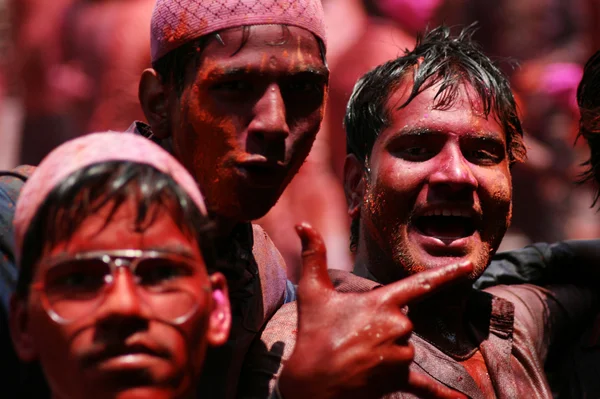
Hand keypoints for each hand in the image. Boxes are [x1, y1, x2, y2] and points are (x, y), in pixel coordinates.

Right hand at [278, 223, 470, 398]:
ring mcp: (400, 355)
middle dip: (382, 326)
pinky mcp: (398, 379)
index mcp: (382, 303)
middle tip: (353, 335)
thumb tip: (302, 225)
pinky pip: (425, 386)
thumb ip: (313, 256)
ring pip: (404, 347)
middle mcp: (398, 327)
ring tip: (358, 356)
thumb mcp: (311, 292)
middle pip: (403, 321)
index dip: (446, 273)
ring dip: (387, 349)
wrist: (312, 382)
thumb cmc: (313, 334)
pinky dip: (442, 395)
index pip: (420, 283)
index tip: (468, 265)